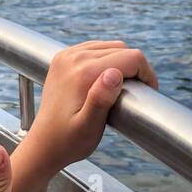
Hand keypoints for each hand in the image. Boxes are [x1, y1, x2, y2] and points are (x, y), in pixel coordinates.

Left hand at [26, 40, 156, 172]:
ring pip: (110, 46)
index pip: (131, 58)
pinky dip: (106, 59)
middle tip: (136, 93)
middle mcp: (74, 58)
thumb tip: (115, 73)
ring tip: (123, 87)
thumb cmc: (68, 141)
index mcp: (84, 72)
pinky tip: (107, 79)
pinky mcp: (64, 58)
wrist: (43, 144)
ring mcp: (67, 55)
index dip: (146, 73)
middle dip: (135, 68)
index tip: (149, 92)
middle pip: (121, 49)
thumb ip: (101, 99)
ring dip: (121, 62)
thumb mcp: (88, 127)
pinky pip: (95, 48)